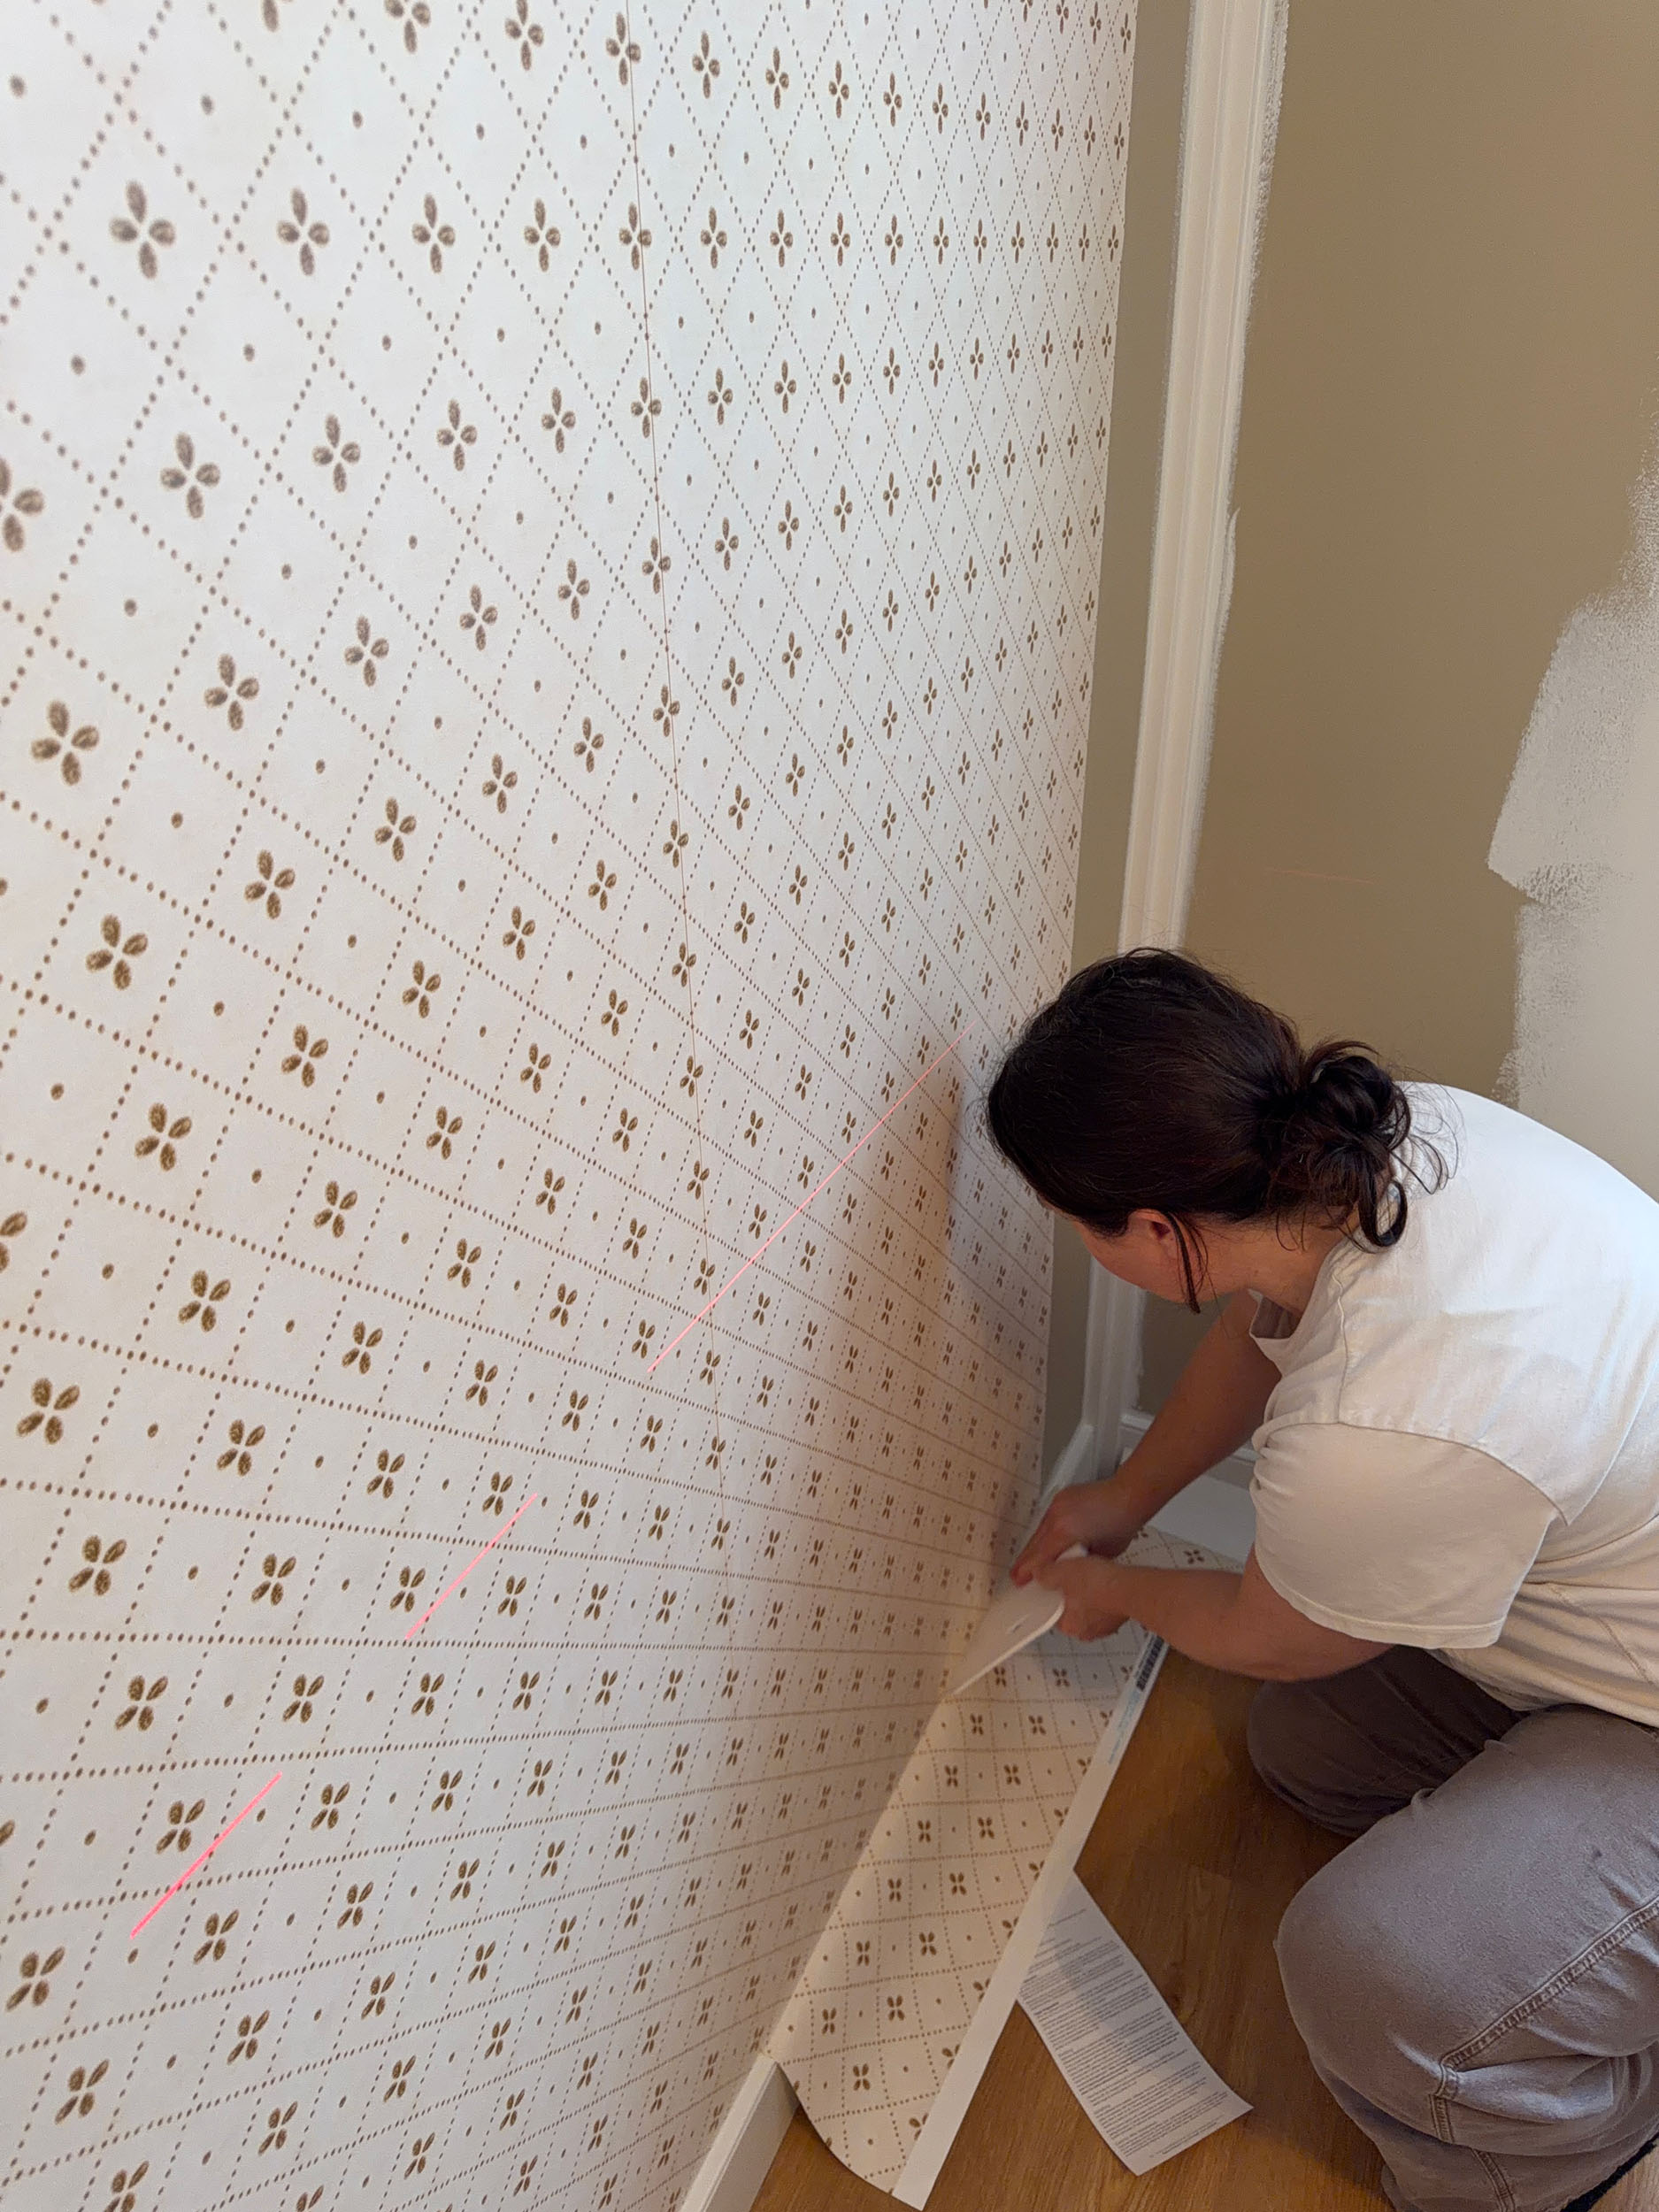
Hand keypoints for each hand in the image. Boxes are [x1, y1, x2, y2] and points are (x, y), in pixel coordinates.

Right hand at [1011, 1475, 1144, 1586]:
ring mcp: (1056, 1505)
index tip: (1019, 1581)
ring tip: (1030, 1561)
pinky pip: (1046, 1520)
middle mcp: (1056, 1516)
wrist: (1128, 1494)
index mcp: (1065, 1532)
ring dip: (1034, 1547)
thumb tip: (1066, 1572)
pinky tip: (1045, 1542)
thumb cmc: (1122, 1523)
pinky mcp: (1059, 1499)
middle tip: (1017, 1575)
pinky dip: (1044, 1533)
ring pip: (1038, 1532)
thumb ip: (1079, 1563)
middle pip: (1033, 1545)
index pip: (1039, 1557)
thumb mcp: (1101, 1554)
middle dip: (1025, 1561)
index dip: (1027, 1572)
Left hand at [1036, 1553, 1131, 1640]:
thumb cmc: (1101, 1586)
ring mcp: (1106, 1625)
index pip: (1052, 1612)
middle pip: (1071, 1609)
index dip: (1053, 1594)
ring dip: (1090, 1592)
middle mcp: (1087, 1630)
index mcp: (1069, 1625)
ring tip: (1092, 1574)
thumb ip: (1046, 1574)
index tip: (1055, 1582)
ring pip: (1090, 1607)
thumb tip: (1039, 1573)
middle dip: (1073, 1592)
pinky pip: (1107, 1604)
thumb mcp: (1063, 1571)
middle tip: (1075, 1576)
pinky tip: (1106, 1579)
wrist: (1132, 1587)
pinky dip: (1106, 1593)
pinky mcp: (1120, 1616)